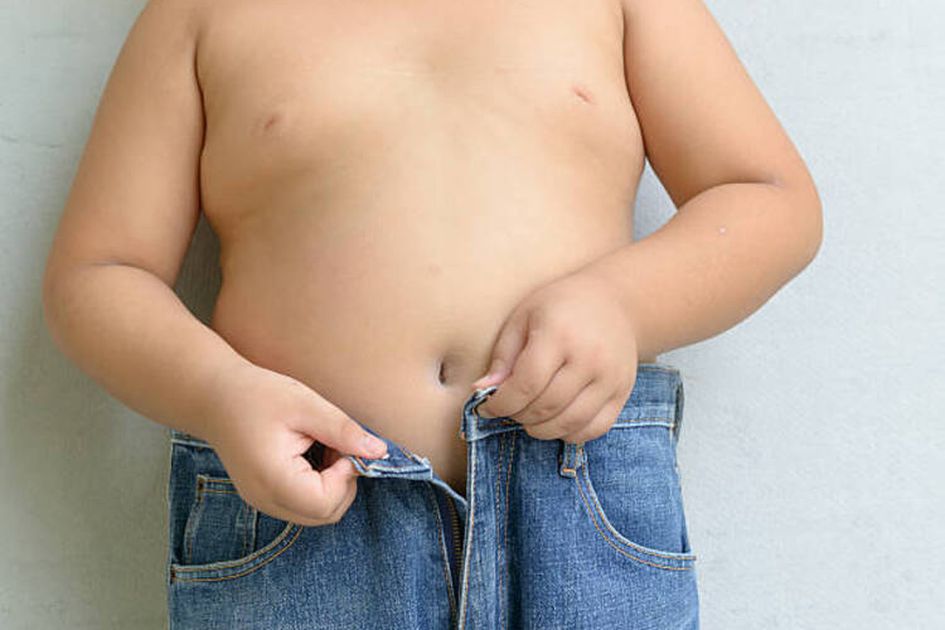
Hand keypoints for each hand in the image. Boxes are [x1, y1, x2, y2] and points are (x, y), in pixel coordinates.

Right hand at [202, 362, 388, 525]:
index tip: (342, 447)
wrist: (213, 396)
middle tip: (336, 446)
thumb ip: (344, 432)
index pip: (327, 503)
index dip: (345, 477)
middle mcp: (265, 500)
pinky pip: (302, 504)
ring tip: (320, 446)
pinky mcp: (264, 496)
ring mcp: (262, 502)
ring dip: (331, 484)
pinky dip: (316, 484)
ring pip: (316, 512)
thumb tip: (379, 452)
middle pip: (325, 514)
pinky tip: (309, 454)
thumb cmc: (258, 395)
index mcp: (273, 479)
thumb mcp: (306, 405)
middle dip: (342, 483)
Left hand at [472, 268, 639, 443]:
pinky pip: (595, 428)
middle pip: (546, 407)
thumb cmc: (560, 307)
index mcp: (560, 334)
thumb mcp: (524, 318)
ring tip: (529, 417)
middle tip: (509, 410)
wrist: (615, 301)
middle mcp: (590, 357)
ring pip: (570, 423)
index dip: (501, 404)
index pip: (526, 384)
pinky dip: (570, 433)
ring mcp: (611, 377)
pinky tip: (556, 420)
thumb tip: (482, 391)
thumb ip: (503, 356)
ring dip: (541, 430)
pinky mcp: (624, 392)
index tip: (487, 408)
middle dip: (519, 416)